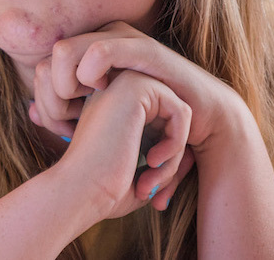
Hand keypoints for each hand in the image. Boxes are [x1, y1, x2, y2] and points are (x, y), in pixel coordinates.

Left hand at [35, 21, 253, 158]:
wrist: (203, 123)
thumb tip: (31, 110)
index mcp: (88, 54)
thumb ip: (67, 116)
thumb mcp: (103, 121)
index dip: (45, 101)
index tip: (61, 127)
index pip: (43, 69)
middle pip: (48, 58)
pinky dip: (89, 74)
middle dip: (51, 95)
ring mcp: (122, 40)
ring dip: (64, 86)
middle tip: (68, 120)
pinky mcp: (142, 48)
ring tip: (82, 107)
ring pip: (64, 51)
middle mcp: (101, 39)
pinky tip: (100, 94)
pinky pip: (99, 51)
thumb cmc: (151, 125)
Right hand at [53, 70, 191, 218]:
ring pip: (178, 114)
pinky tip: (153, 161)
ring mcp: (123, 83)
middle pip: (170, 118)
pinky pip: (182, 111)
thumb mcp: (143, 174)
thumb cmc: (105, 189)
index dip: (165, 160)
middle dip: (171, 157)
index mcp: (112, 107)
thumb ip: (167, 160)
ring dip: (175, 153)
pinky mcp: (135, 86)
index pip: (160, 126)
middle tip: (152, 187)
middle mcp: (115, 90)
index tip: (149, 189)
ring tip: (152, 179)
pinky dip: (177, 143)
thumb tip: (194, 154)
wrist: (79, 191)